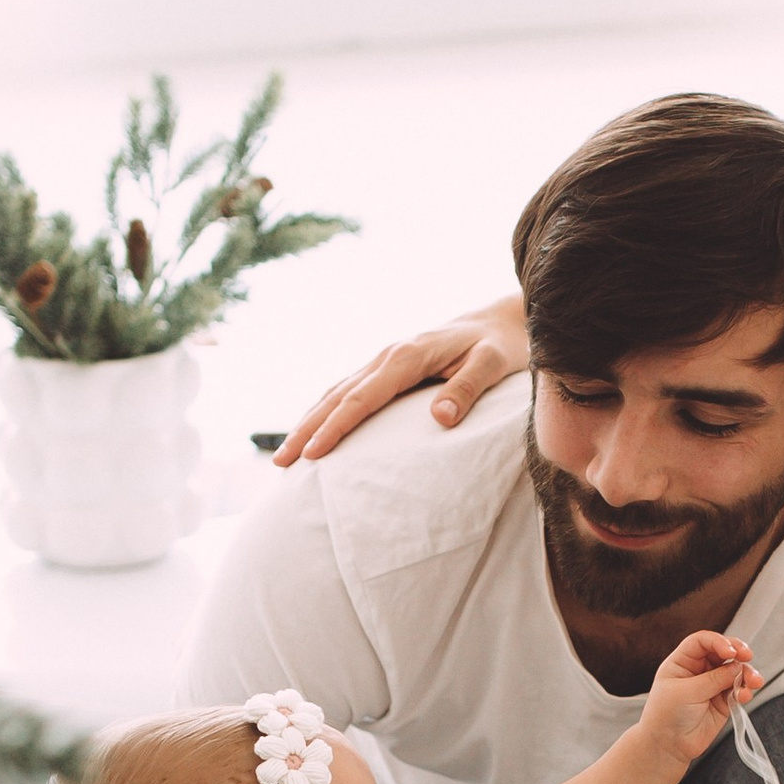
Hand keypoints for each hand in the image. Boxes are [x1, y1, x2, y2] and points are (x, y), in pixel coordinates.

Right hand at [271, 300, 528, 465]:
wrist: (502, 320)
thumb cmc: (501, 346)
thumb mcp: (493, 364)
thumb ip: (468, 388)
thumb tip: (440, 417)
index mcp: (407, 356)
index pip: (362, 398)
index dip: (335, 427)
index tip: (312, 455)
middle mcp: (388, 355)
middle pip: (337, 396)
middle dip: (306, 430)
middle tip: (281, 463)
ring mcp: (385, 360)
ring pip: (336, 393)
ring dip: (309, 422)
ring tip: (285, 456)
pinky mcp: (389, 368)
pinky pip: (348, 392)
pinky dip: (326, 412)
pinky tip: (314, 432)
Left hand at [639, 631, 759, 768]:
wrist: (668, 746)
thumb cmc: (666, 716)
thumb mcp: (686, 692)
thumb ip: (713, 679)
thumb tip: (737, 667)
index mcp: (683, 661)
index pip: (702, 641)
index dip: (718, 642)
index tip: (730, 652)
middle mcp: (699, 670)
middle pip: (723, 652)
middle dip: (738, 653)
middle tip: (747, 657)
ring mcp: (712, 685)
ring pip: (735, 671)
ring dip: (747, 674)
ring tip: (753, 683)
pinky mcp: (723, 701)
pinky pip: (738, 690)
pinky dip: (745, 691)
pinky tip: (744, 696)